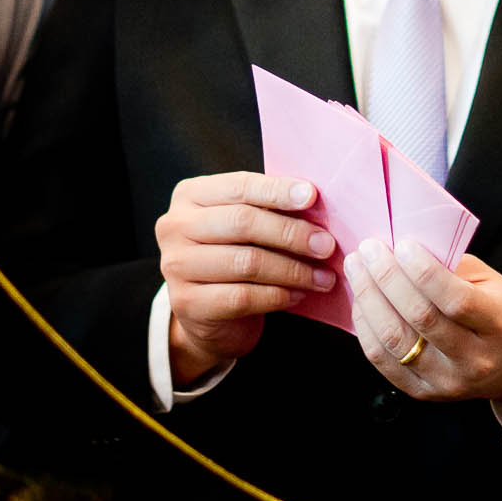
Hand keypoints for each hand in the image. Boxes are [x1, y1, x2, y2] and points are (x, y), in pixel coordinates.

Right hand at [156, 172, 334, 381]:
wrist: (205, 313)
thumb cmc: (233, 256)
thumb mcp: (244, 225)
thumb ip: (268, 209)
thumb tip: (315, 203)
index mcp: (189, 195)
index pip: (238, 186)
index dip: (277, 190)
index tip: (312, 196)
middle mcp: (175, 226)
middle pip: (242, 222)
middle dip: (291, 233)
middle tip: (326, 246)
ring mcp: (175, 266)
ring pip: (246, 262)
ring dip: (293, 270)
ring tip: (323, 277)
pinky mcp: (186, 303)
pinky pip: (242, 297)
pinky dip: (277, 296)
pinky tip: (298, 295)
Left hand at [342, 242, 501, 404]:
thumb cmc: (498, 311)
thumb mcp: (490, 282)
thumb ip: (452, 265)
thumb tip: (402, 248)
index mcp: (500, 325)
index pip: (457, 299)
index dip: (424, 271)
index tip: (402, 245)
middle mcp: (475, 359)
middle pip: (421, 317)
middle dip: (387, 278)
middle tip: (368, 249)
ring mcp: (448, 381)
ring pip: (395, 339)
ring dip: (368, 299)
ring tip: (357, 269)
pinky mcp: (423, 392)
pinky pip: (382, 360)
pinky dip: (365, 326)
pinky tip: (361, 300)